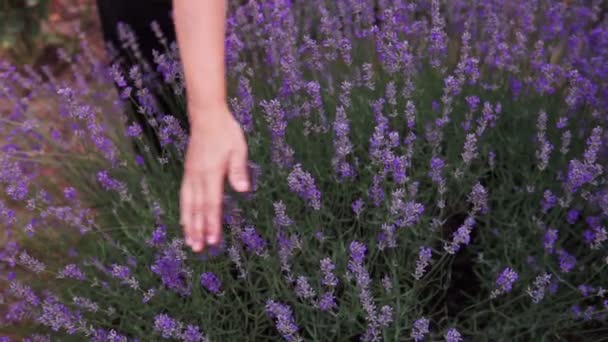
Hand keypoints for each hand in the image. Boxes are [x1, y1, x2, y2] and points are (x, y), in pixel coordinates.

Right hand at [180, 104, 249, 251]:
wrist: (206, 116)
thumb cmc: (226, 132)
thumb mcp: (239, 149)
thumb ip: (239, 170)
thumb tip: (244, 190)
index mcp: (211, 173)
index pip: (212, 204)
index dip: (212, 224)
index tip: (213, 241)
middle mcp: (197, 177)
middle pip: (197, 209)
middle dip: (197, 230)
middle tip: (198, 249)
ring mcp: (191, 174)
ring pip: (187, 204)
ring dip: (188, 224)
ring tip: (189, 241)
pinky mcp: (188, 171)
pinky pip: (184, 195)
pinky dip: (184, 211)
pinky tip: (185, 220)